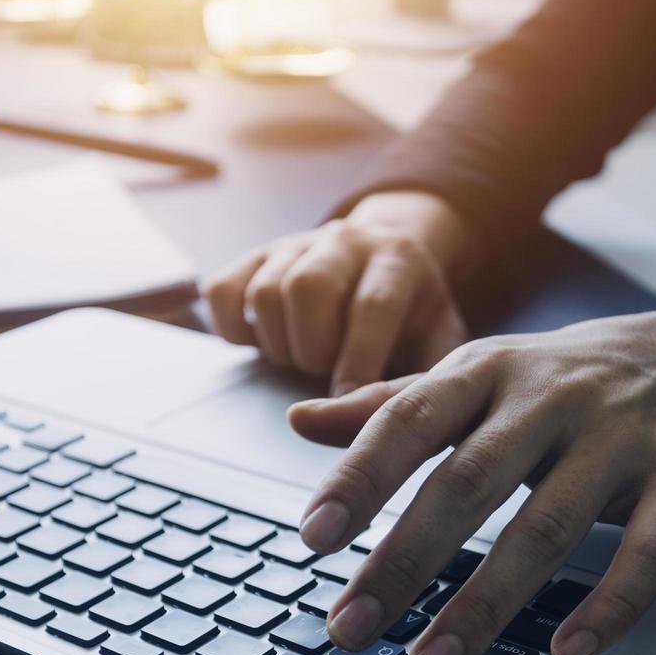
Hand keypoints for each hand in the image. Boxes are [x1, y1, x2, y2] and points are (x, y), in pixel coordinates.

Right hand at [202, 191, 481, 395]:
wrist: (393, 278)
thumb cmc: (414, 332)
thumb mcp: (433, 357)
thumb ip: (403, 391)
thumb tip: (339, 416)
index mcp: (400, 258)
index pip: (372, 305)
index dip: (357, 361)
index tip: (347, 398)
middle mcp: (346, 238)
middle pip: (308, 288)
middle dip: (313, 349)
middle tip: (326, 371)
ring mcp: (297, 244)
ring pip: (264, 294)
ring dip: (279, 345)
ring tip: (304, 357)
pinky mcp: (256, 257)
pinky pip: (222, 292)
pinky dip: (234, 330)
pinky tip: (264, 342)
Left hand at [288, 308, 655, 654]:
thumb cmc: (556, 379)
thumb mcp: (474, 377)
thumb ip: (391, 405)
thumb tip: (300, 420)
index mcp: (484, 371)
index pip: (408, 420)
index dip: (358, 478)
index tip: (313, 539)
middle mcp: (547, 397)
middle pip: (468, 482)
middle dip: (404, 561)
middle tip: (350, 628)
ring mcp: (616, 436)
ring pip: (548, 526)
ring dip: (487, 602)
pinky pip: (651, 549)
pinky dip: (611, 604)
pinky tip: (567, 652)